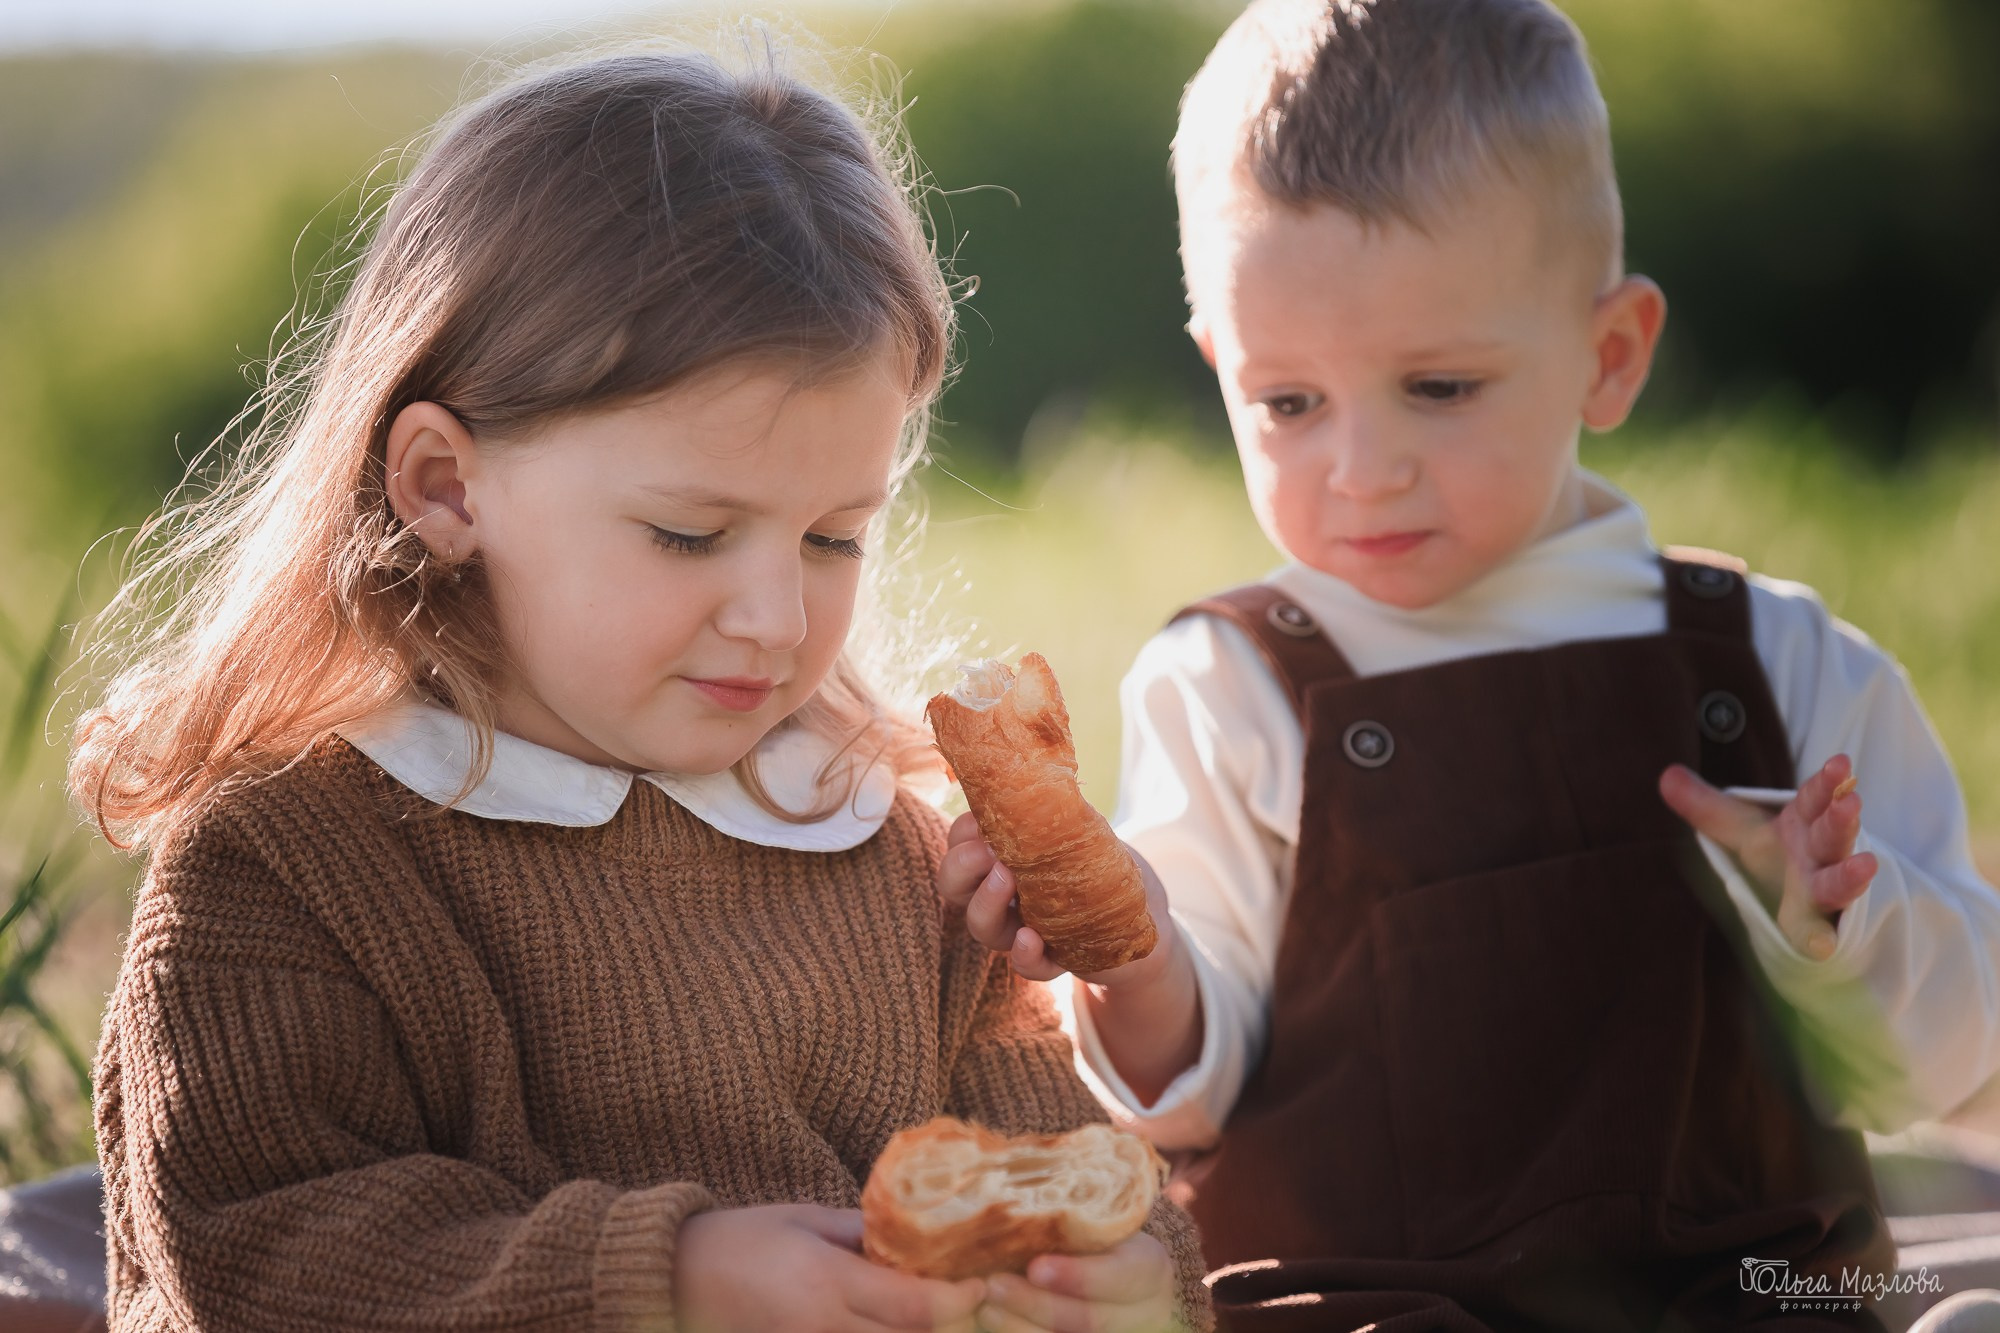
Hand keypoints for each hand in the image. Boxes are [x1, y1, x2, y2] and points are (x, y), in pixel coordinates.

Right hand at [676, 1204, 984, 1332]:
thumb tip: (918, 1236)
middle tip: (968, 1309)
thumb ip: (864, 1233)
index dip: (961, 1301)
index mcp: (827, 1282)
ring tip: (928, 1318)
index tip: (981, 1285)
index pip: (917, 1307)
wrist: (670, 1277)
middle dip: (948, 1330)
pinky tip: (886, 1329)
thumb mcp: (806, 1219)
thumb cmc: (740, 1238)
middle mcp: (821, 1329)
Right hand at [936, 813, 1175, 986]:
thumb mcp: (1082, 828)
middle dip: (960, 868)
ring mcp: (1018, 929)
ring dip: (986, 904)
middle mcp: (998, 894)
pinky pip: (1025, 965)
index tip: (985, 823)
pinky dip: (1024, 955)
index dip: (963, 834)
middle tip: (986, 853)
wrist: (1144, 913)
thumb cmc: (1102, 862)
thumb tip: (1041, 778)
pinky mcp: (1048, 960)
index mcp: (999, 855)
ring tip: (1007, 880)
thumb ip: (1056, 810)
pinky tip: (1032, 939)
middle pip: (953, 885)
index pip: (960, 842)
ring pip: (980, 926)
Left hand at [975, 1232, 1177, 1332]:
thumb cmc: (1101, 1230)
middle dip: (1038, 1304)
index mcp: (1150, 1268)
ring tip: (985, 1305)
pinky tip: (992, 1318)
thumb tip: (1015, 1200)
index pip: (1121, 1277)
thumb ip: (1073, 1217)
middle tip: (994, 1284)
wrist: (1120, 1267)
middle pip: (1091, 1321)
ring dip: (1020, 1326)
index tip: (1035, 1266)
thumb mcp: (1103, 1217)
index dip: (1078, 1277)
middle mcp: (1145, 1312)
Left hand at [1659, 753, 1876, 961]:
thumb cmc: (1775, 857)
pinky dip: (1822, 939)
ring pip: (1839, 881)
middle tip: (1850, 804)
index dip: (1827, 783)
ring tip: (1865, 865)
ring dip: (1851, 874)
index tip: (1839, 764)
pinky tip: (1821, 945)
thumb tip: (1666, 776)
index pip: (1816, 799)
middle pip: (1833, 836)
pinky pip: (1824, 934)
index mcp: (1804, 825)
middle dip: (1841, 820)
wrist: (1798, 906)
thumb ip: (1705, 807)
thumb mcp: (1740, 830)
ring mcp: (1825, 892)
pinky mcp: (1821, 928)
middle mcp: (1820, 856)